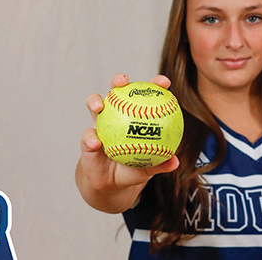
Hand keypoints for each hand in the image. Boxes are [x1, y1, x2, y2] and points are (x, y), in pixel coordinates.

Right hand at [76, 73, 178, 212]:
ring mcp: (99, 124)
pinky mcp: (87, 138)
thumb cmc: (132, 168)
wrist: (111, 183)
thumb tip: (174, 161)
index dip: (154, 85)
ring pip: (94, 104)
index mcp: (134, 115)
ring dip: (95, 102)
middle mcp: (115, 114)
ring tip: (100, 106)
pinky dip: (91, 139)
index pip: (145, 95)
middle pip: (116, 90)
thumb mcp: (148, 167)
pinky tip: (96, 143)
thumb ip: (160, 163)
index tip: (164, 82)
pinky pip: (87, 136)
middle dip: (119, 80)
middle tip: (124, 80)